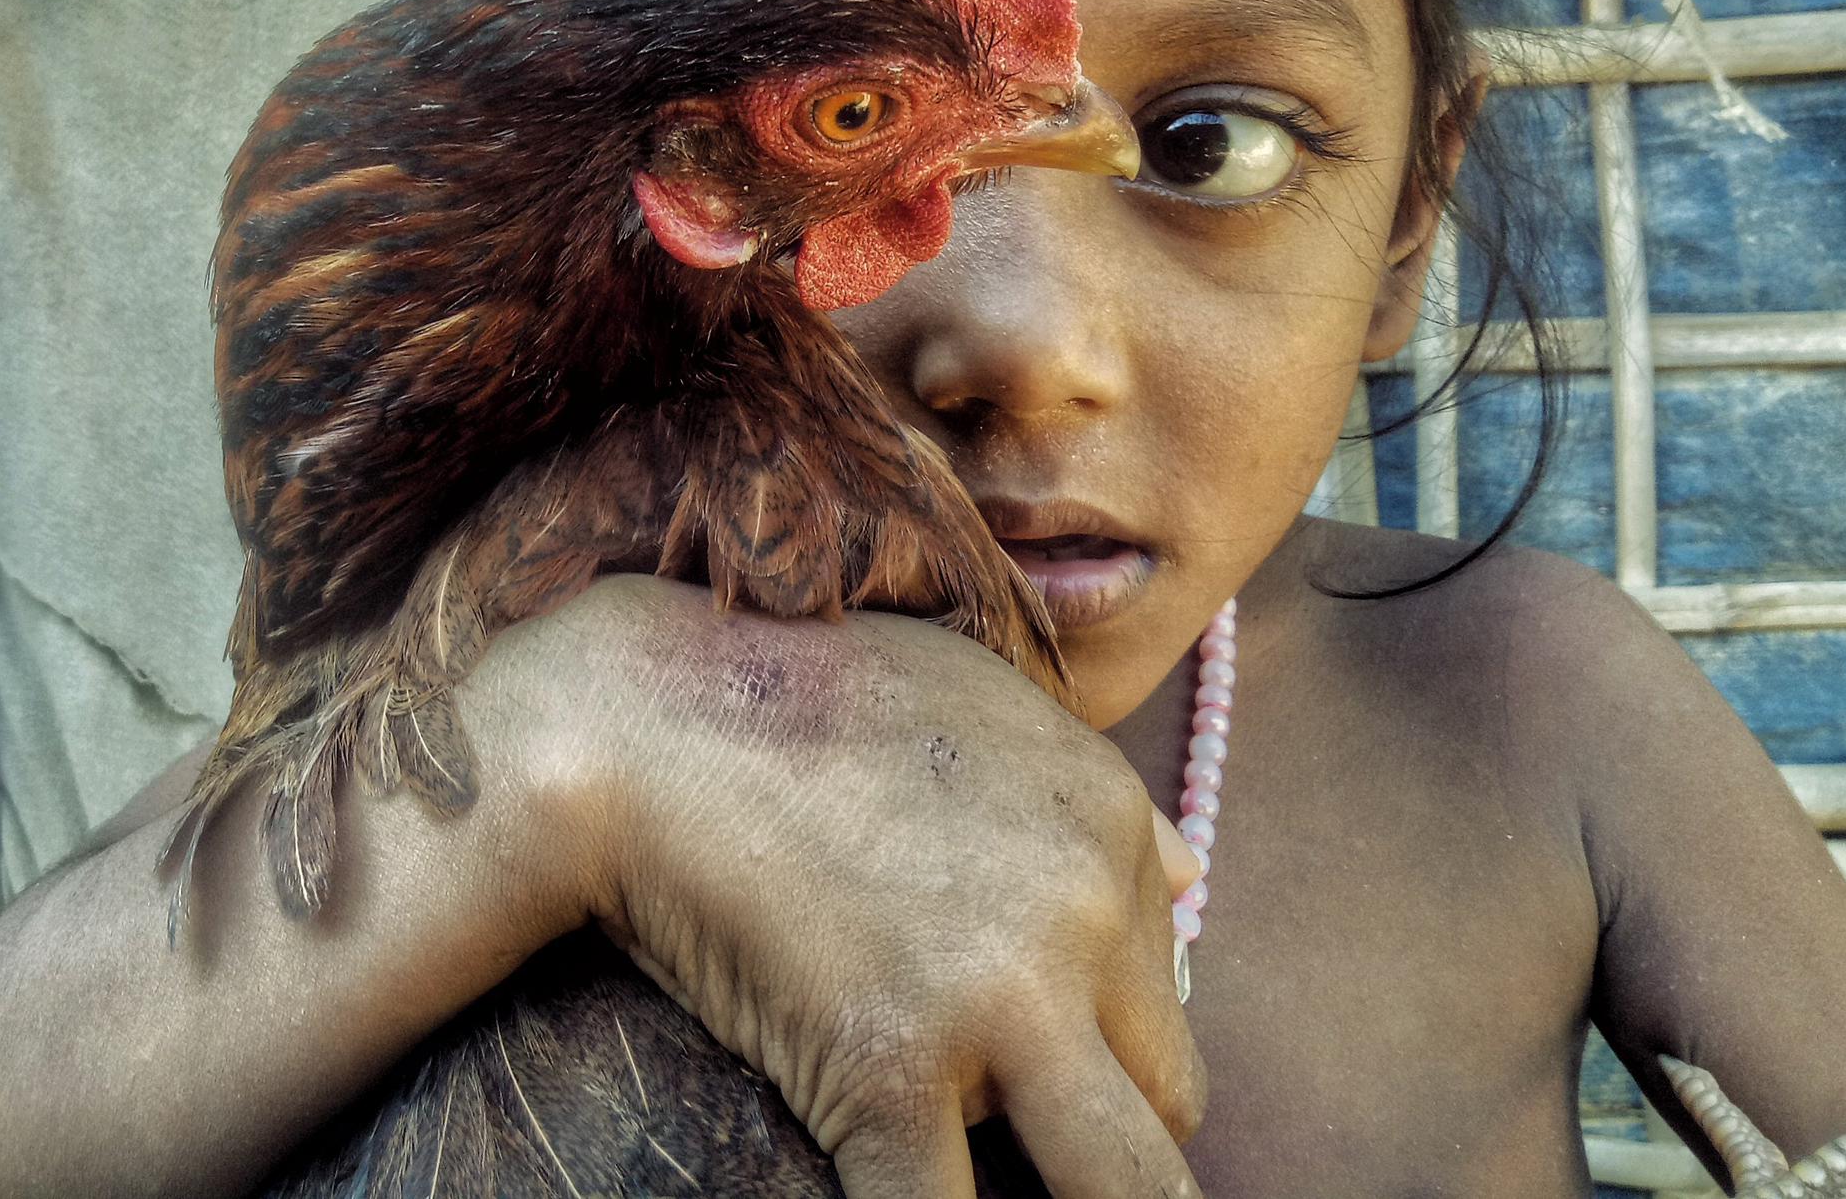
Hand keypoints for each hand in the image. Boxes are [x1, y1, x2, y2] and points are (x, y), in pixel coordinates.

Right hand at [500, 574, 1206, 1198]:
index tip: (1050, 1074)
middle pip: (1170, 1097)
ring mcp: (998, 994)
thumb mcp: (979, 701)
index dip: (1104, 1051)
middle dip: (1109, 1144)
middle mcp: (1084, 906)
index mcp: (1104, 817)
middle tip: (1036, 1146)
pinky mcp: (894, 1071)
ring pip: (1128, 1188)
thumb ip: (1092, 796)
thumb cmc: (801, 696)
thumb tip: (1196, 879)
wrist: (648, 715)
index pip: (1163, 994)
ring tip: (1025, 1198)